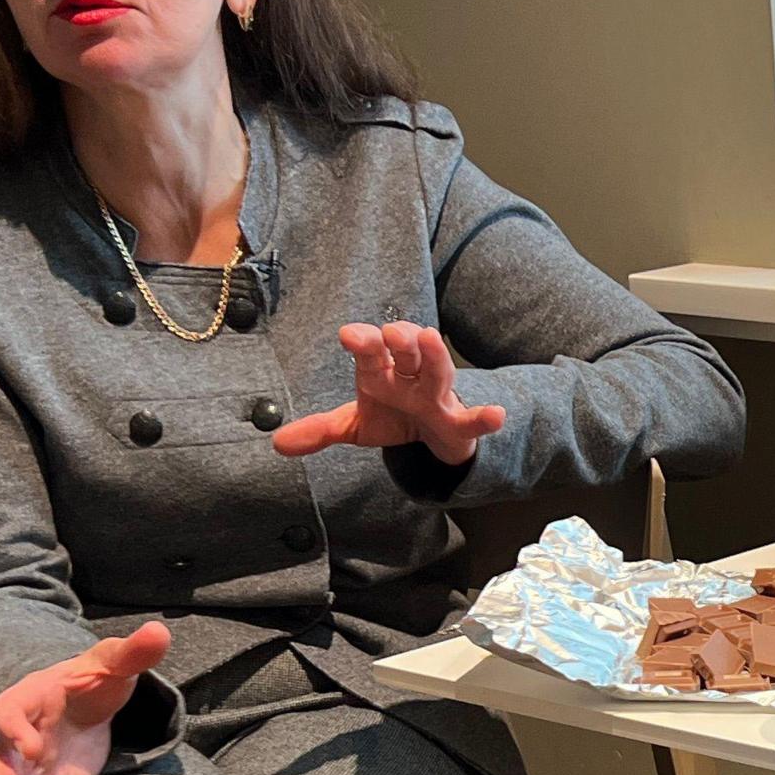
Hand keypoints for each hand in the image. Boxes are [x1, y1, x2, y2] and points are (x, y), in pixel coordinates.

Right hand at [0, 621, 170, 774]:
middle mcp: (18, 741)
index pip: (6, 714)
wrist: (88, 703)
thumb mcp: (112, 663)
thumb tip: (161, 632)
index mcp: (25, 701)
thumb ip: (131, 652)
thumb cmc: (93, 679)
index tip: (32, 746)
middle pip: (0, 765)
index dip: (14, 730)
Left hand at [272, 322, 505, 465]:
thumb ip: (320, 430)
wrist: (431, 437)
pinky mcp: (457, 422)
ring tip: (431, 339)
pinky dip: (484, 417)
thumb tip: (277, 443)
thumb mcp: (354, 425)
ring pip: (438, 372)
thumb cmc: (392, 415)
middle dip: (400, 340)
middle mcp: (410, 376)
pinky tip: (497, 415)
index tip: (349, 335)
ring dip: (435, 357)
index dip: (363, 342)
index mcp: (381, 372)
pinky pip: (472, 418)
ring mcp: (436, 396)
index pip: (370, 352)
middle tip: (392, 332)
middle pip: (406, 352)